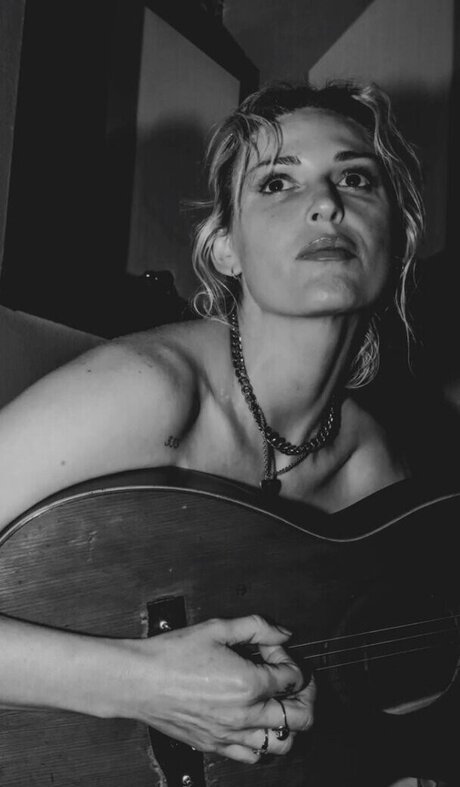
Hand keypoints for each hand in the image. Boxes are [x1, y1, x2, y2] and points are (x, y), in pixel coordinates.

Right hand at [113, 614, 314, 762]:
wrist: (139, 680)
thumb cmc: (172, 654)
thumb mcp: (217, 628)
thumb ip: (256, 627)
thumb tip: (283, 633)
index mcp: (249, 683)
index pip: (293, 677)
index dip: (289, 657)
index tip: (274, 649)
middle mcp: (244, 714)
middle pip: (301, 716)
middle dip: (306, 694)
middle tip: (296, 681)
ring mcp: (231, 734)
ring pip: (282, 742)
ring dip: (289, 722)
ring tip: (280, 704)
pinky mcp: (215, 746)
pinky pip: (253, 756)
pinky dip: (262, 742)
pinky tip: (255, 722)